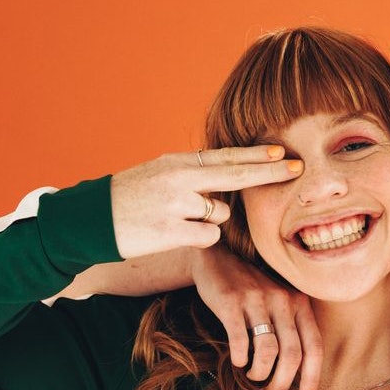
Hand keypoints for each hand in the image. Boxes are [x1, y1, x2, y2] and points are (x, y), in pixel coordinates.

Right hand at [109, 145, 301, 258]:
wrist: (91, 219)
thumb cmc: (130, 197)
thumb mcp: (160, 172)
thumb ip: (194, 172)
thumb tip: (231, 172)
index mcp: (178, 162)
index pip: (226, 156)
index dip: (257, 154)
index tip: (283, 151)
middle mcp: (180, 179)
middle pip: (236, 175)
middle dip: (270, 172)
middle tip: (297, 167)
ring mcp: (176, 205)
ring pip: (219, 214)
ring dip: (208, 220)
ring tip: (175, 218)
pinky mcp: (172, 231)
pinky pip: (208, 237)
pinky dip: (198, 238)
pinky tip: (173, 233)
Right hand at [190, 245, 322, 389]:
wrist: (217, 258)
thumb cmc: (251, 290)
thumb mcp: (279, 303)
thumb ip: (290, 330)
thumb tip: (295, 374)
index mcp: (299, 303)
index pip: (314, 347)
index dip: (312, 377)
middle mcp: (282, 300)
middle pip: (292, 354)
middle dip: (282, 382)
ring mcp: (257, 300)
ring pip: (267, 350)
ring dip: (260, 372)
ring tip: (252, 375)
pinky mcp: (231, 302)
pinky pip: (239, 339)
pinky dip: (239, 357)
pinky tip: (237, 361)